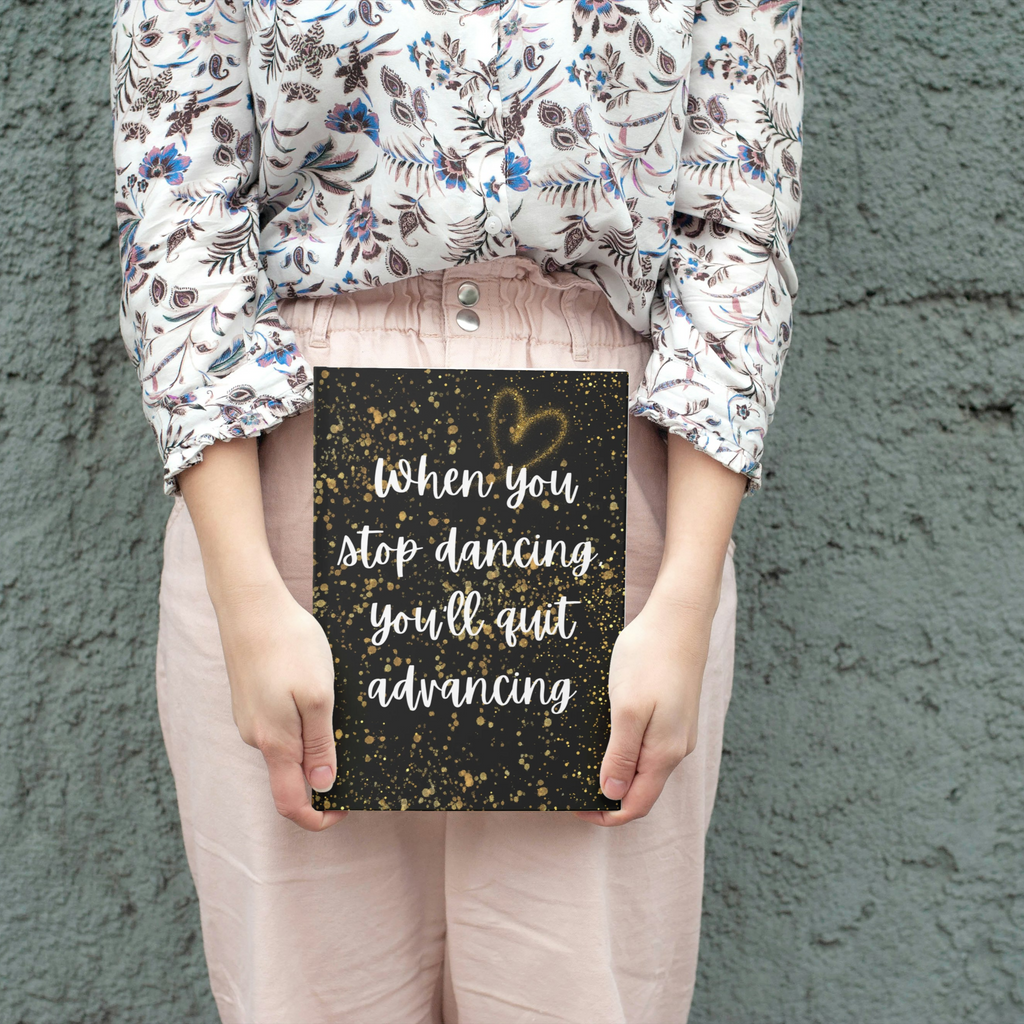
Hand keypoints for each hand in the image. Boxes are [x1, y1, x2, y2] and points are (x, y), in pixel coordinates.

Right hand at [212, 574, 347, 831]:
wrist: (250, 605)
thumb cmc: (289, 646)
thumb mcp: (319, 697)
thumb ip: (320, 745)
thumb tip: (322, 787)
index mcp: (275, 743)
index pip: (290, 803)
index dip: (317, 818)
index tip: (345, 809)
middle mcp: (257, 736)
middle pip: (290, 775)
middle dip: (323, 773)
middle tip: (355, 749)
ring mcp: (250, 716)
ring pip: (286, 745)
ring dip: (315, 739)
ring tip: (340, 708)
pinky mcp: (251, 696)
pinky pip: (280, 722)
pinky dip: (302, 718)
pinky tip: (317, 689)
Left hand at [573, 592, 718, 827]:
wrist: (679, 618)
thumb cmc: (650, 658)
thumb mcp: (628, 710)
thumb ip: (621, 755)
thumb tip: (613, 794)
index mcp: (665, 753)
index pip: (636, 805)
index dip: (605, 814)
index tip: (574, 806)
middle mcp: (675, 748)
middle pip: (640, 789)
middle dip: (606, 793)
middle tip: (571, 783)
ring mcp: (676, 730)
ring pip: (642, 765)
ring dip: (613, 768)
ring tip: (581, 759)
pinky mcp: (672, 712)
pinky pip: (646, 743)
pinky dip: (622, 748)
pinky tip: (603, 733)